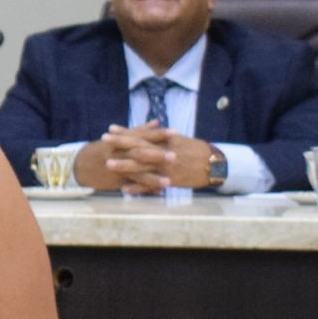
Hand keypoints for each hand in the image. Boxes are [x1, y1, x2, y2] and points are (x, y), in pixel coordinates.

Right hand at [76, 126, 170, 192]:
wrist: (80, 165)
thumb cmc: (103, 149)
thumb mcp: (119, 138)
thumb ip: (139, 130)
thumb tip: (157, 122)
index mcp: (121, 141)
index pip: (142, 135)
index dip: (158, 134)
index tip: (174, 132)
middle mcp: (119, 154)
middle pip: (139, 154)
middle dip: (157, 155)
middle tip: (174, 156)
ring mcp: (117, 168)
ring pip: (136, 174)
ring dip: (152, 178)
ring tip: (169, 181)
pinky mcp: (115, 181)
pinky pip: (132, 186)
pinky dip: (144, 190)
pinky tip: (158, 193)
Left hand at [97, 124, 215, 192]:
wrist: (214, 164)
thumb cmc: (195, 150)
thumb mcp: (178, 140)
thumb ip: (161, 137)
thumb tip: (148, 129)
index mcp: (165, 141)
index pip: (142, 135)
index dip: (126, 132)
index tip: (110, 128)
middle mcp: (164, 152)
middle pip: (139, 147)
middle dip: (120, 144)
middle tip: (103, 141)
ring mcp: (166, 167)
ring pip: (142, 166)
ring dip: (124, 166)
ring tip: (108, 164)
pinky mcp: (170, 181)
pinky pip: (151, 185)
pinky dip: (138, 188)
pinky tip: (124, 189)